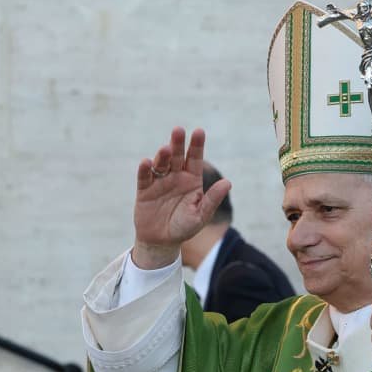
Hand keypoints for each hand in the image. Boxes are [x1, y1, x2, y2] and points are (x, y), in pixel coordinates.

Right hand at [132, 127, 230, 268]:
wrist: (162, 241)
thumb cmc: (184, 227)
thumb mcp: (201, 215)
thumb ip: (212, 199)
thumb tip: (227, 183)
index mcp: (191, 180)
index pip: (195, 159)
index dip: (196, 145)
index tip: (199, 131)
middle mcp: (176, 176)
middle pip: (177, 156)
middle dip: (178, 143)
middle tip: (179, 130)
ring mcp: (159, 181)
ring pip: (161, 164)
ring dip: (163, 156)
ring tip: (166, 149)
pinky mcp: (144, 190)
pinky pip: (144, 177)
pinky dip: (145, 169)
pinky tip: (147, 163)